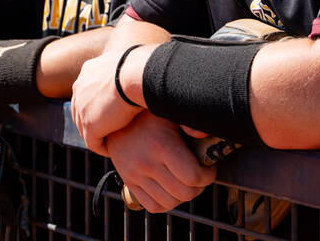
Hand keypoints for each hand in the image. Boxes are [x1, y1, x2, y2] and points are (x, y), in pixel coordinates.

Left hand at [71, 41, 150, 155]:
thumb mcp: (130, 62)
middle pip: (82, 110)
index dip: (99, 103)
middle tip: (111, 131)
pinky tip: (115, 150)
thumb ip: (128, 69)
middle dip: (94, 121)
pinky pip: (94, 143)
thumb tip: (142, 68)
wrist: (136, 75)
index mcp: (89, 71)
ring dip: (99, 136)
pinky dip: (103, 148)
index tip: (113, 112)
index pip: (88, 91)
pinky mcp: (89, 126)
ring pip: (86, 128)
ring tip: (114, 143)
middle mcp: (80, 88)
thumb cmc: (142, 67)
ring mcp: (82, 107)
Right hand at [101, 112, 215, 212]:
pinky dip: (166, 203)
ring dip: (182, 195)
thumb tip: (206, 135)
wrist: (111, 115)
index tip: (208, 167)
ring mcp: (135, 174)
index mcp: (161, 145)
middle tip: (198, 174)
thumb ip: (190, 124)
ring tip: (184, 181)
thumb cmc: (146, 114)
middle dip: (198, 186)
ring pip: (171, 203)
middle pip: (185, 193)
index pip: (193, 176)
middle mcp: (146, 163)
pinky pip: (153, 206)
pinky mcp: (128, 181)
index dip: (208, 175)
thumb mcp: (169, 112)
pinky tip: (170, 188)